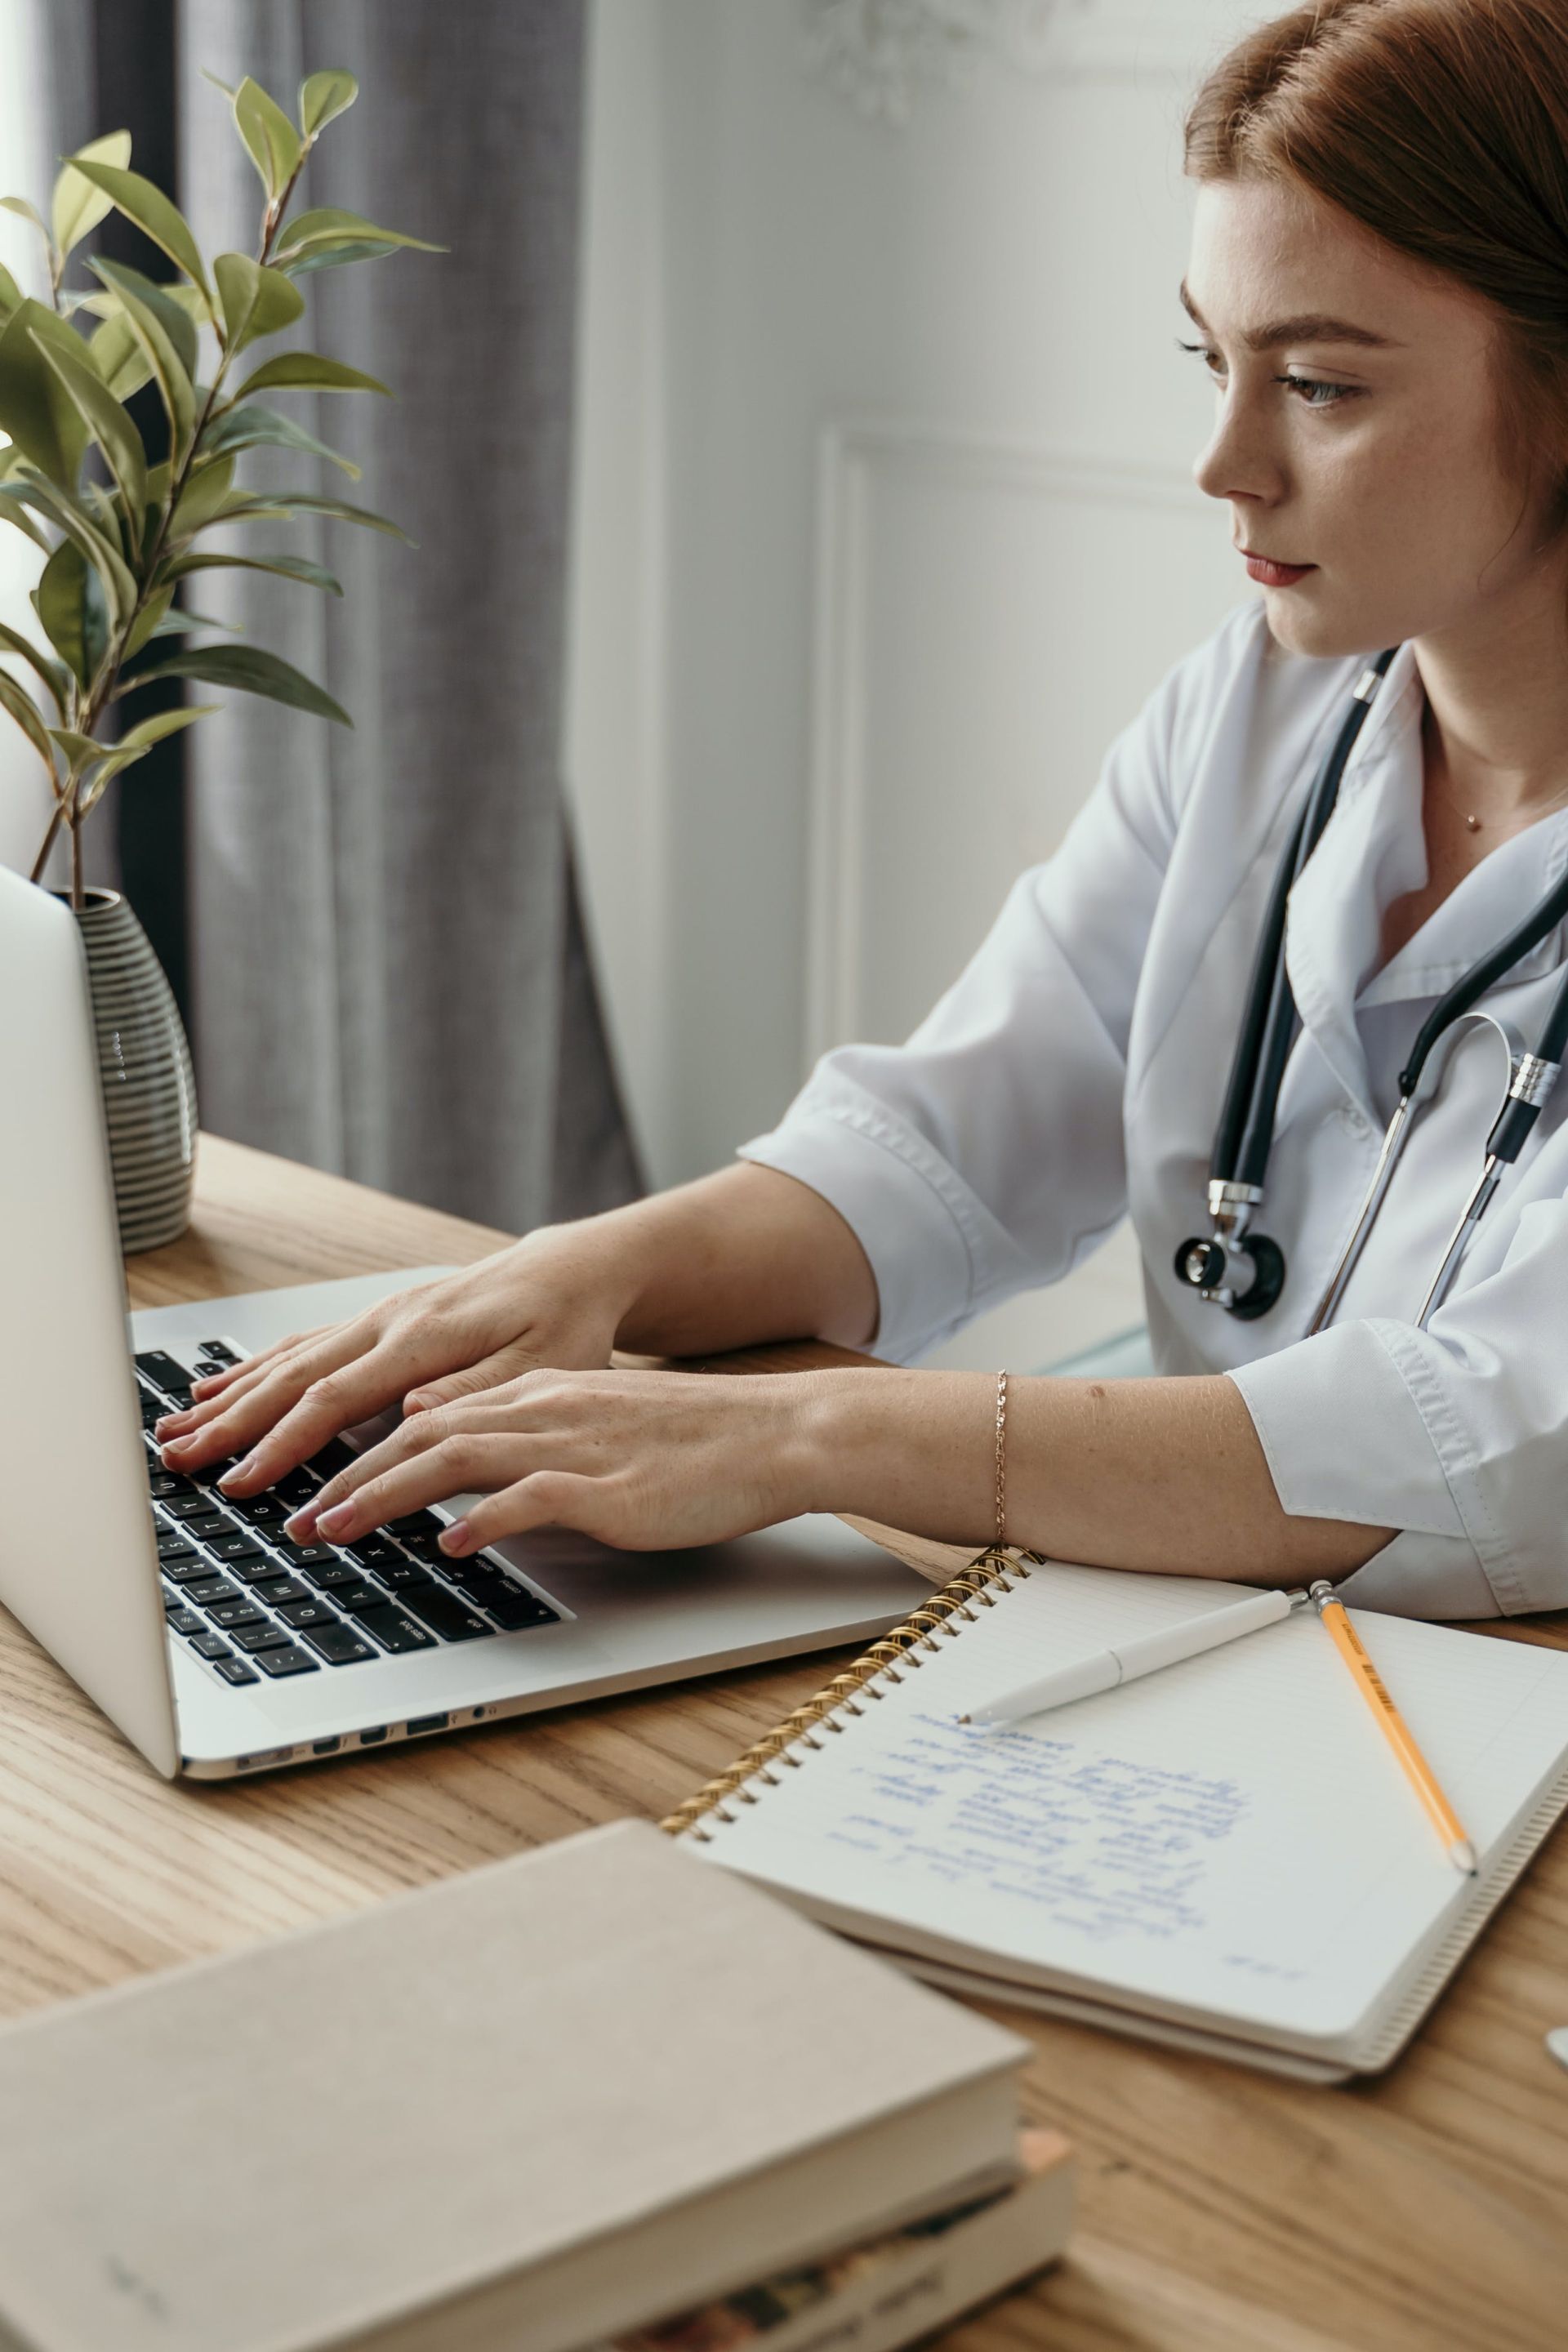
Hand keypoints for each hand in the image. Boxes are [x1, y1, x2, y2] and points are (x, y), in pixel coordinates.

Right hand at [154, 1230, 640, 1493]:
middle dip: (232, 1425)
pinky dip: (254, 1369)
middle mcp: (389, 1321)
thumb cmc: (564, 1325)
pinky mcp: (379, 1320)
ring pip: (288, 1359)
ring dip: (229, 1398)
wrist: (572, 1272)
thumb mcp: (543, 1366)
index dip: (285, 1445)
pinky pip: (303, 1345)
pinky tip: (217, 1389)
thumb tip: (413, 1412)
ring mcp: (378, 1317)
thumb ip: (477, 1393)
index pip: (336, 1399)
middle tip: (179, 1464)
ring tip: (176, 1431)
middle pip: (293, 1378)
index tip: (245, 1485)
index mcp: (424, 1338)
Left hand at [282, 1368, 821, 1553]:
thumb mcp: (595, 1429)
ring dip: (384, 1497)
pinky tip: (450, 1545)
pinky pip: (529, 1499)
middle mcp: (544, 1410)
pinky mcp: (607, 1487)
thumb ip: (528, 1440)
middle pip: (419, 1435)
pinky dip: (482, 1519)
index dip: (358, 1453)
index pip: (426, 1417)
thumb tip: (458, 1465)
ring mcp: (573, 1445)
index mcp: (539, 1394)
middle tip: (297, 1522)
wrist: (773, 1433)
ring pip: (453, 1459)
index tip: (311, 1490)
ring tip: (337, 1533)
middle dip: (347, 1478)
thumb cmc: (694, 1443)